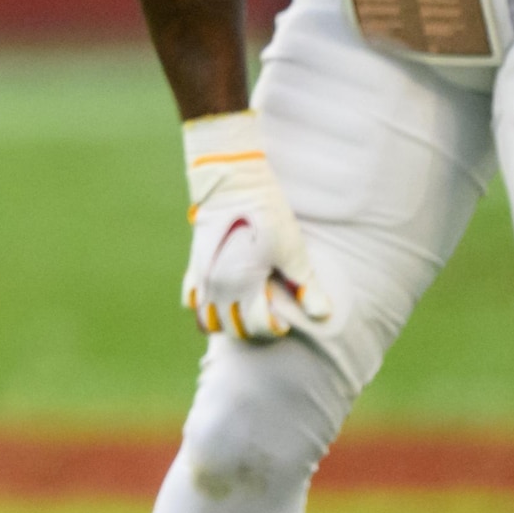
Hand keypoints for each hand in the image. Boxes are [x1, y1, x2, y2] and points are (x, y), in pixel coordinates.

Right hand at [177, 112, 331, 339]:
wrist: (232, 184)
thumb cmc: (266, 215)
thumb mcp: (293, 249)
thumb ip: (305, 285)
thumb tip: (322, 316)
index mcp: (243, 285)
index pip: (256, 326)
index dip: (274, 328)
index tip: (286, 320)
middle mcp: (218, 287)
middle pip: (232, 328)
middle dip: (252, 328)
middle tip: (269, 316)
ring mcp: (202, 278)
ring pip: (207, 320)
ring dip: (226, 323)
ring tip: (245, 312)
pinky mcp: (194, 266)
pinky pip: (191, 300)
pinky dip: (204, 308)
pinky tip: (222, 300)